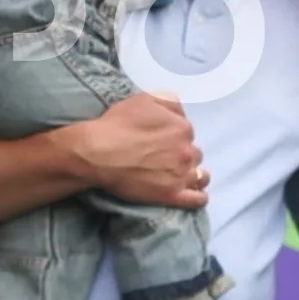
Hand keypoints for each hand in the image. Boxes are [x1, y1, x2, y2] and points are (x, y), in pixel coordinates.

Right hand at [74, 92, 207, 207]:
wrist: (98, 153)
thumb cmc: (118, 124)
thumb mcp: (145, 99)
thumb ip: (170, 103)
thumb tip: (182, 114)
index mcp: (182, 128)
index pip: (187, 133)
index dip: (174, 137)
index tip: (161, 141)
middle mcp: (187, 151)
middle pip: (194, 154)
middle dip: (182, 155)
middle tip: (164, 158)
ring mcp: (181, 175)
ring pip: (200, 176)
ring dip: (192, 174)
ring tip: (179, 176)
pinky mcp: (172, 195)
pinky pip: (198, 200)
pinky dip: (199, 197)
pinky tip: (194, 194)